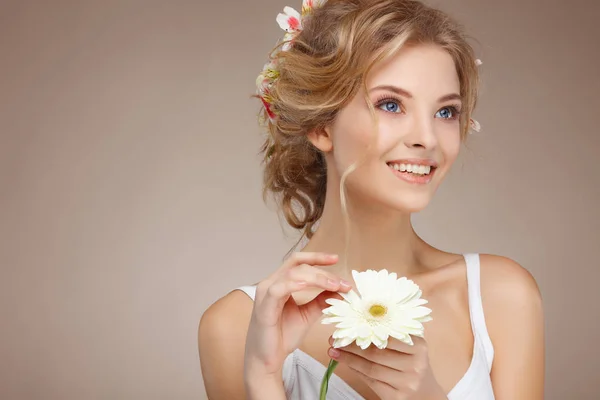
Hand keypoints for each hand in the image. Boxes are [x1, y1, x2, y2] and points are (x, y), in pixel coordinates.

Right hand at [244, 252, 351, 379]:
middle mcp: (271, 283)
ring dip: (316, 278)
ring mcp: (265, 293)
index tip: (336, 259)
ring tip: (334, 286)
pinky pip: (278, 289)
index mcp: (280, 282)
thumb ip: (320, 301)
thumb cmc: (282, 336)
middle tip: (342, 282)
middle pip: (298, 266)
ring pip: (292, 274)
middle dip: (322, 272)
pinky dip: (296, 284)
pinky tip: (310, 286)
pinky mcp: (263, 306)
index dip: (317, 258)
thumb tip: (340, 290)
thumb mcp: (307, 315)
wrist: (267, 359)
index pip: (298, 262)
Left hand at [327, 336, 446, 399]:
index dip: (364, 331)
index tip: (347, 326)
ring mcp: (406, 383)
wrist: (427, 395)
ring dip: (349, 359)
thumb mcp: (412, 347)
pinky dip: (356, 371)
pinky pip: (371, 382)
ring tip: (334, 351)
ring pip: (371, 368)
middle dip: (351, 346)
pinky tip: (346, 364)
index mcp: (419, 347)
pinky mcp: (397, 397)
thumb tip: (360, 322)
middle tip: (334, 339)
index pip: (386, 336)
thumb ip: (393, 334)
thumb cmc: (413, 365)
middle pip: (376, 353)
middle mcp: (415, 365)